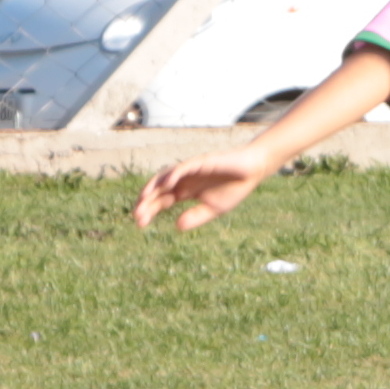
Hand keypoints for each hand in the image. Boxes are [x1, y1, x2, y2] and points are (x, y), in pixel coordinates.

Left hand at [136, 152, 267, 230]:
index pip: (161, 201)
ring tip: (144, 199)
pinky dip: (173, 174)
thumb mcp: (213, 209)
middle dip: (146, 202)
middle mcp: (183, 180)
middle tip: (137, 216)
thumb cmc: (234, 188)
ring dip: (153, 187)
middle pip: (158, 191)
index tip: (139, 223)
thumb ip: (195, 217)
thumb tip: (176, 226)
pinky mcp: (199, 162)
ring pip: (164, 177)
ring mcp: (189, 170)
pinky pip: (182, 168)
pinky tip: (166, 184)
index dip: (150, 211)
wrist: (252, 171)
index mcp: (185, 191)